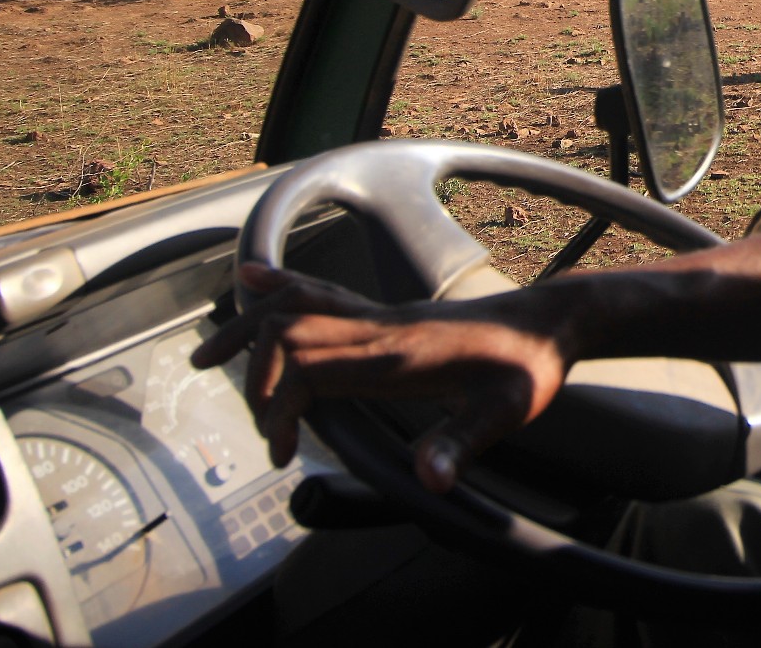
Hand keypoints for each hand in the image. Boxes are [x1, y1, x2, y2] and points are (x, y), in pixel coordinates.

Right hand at [190, 263, 571, 491]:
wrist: (553, 320)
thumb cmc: (529, 368)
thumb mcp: (504, 412)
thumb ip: (462, 442)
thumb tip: (430, 480)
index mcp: (397, 354)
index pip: (308, 370)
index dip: (279, 410)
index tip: (281, 454)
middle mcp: (381, 327)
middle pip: (289, 335)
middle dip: (252, 377)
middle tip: (254, 430)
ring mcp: (383, 316)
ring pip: (298, 308)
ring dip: (249, 328)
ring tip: (206, 355)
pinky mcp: (390, 314)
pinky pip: (325, 295)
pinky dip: (283, 289)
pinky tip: (255, 279)